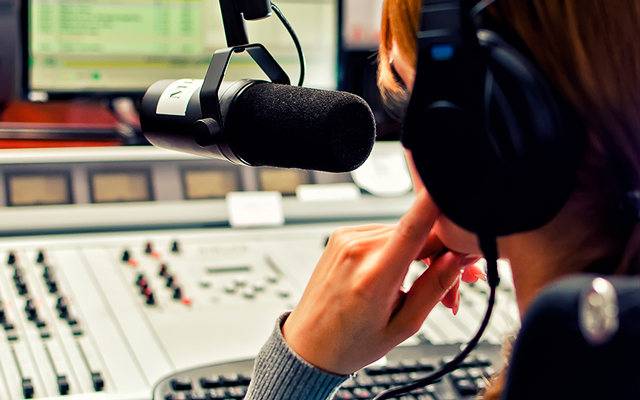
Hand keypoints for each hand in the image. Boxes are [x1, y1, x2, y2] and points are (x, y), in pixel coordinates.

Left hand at [282, 189, 483, 374]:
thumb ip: (435, 287)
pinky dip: (400, 250)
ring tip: (422, 288)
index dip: (437, 205)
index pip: (413, 227)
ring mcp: (346, 238)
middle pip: (419, 232)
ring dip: (423, 254)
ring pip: (405, 232)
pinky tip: (401, 274)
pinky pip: (385, 234)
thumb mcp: (404, 325)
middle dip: (444, 256)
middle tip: (454, 291)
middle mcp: (357, 249)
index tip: (455, 192)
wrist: (310, 345)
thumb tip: (459, 258)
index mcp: (373, 276)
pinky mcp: (342, 234)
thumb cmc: (352, 341)